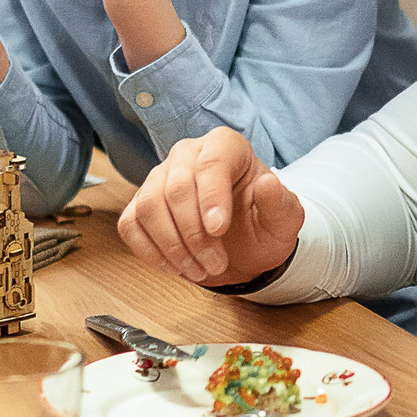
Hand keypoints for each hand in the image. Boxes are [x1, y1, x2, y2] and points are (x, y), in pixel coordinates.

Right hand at [117, 126, 304, 284]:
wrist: (245, 245)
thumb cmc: (263, 225)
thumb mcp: (284, 220)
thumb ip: (281, 204)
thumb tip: (267, 184)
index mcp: (225, 146)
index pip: (211, 163)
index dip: (211, 198)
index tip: (219, 230)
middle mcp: (188, 154)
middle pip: (176, 187)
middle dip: (194, 233)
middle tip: (215, 263)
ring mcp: (159, 177)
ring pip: (149, 206)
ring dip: (172, 246)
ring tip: (199, 270)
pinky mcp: (140, 204)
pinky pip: (131, 224)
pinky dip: (149, 251)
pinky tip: (175, 267)